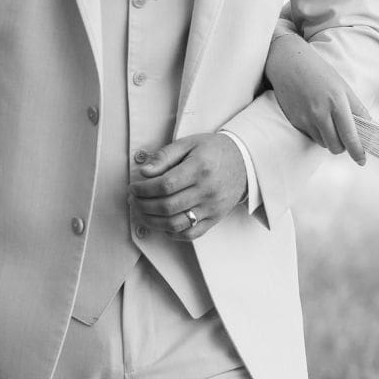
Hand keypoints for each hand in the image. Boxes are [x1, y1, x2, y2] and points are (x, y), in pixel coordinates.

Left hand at [129, 133, 249, 240]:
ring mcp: (212, 207)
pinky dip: (172, 233)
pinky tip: (162, 224)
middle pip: (167, 206)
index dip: (143, 190)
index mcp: (199, 168)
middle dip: (143, 206)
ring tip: (142, 213)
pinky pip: (191, 234)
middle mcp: (207, 190)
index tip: (134, 188)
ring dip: (153, 222)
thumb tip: (144, 172)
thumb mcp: (189, 143)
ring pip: (176, 224)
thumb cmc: (214, 151)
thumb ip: (165, 156)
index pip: (164, 185)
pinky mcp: (216, 218)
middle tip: (133, 200)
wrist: (244, 161)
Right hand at [266, 31, 367, 164]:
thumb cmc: (320, 72)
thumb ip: (357, 108)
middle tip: (345, 137)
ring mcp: (306, 118)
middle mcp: (321, 113)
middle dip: (343, 147)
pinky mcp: (295, 121)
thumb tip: (370, 127)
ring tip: (329, 122)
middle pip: (336, 146)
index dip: (358, 152)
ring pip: (323, 143)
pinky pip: (310, 136)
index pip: (350, 136)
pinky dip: (317, 133)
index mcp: (337, 103)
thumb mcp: (343, 86)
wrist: (288, 62)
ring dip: (329, 139)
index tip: (362, 161)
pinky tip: (315, 117)